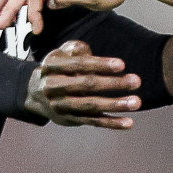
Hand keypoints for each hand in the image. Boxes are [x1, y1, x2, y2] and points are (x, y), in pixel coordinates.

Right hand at [25, 41, 141, 127]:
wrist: (36, 94)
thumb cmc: (58, 69)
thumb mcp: (61, 54)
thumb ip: (74, 49)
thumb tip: (84, 50)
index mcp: (51, 67)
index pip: (78, 65)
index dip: (100, 64)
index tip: (122, 65)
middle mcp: (53, 87)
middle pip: (86, 85)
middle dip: (113, 83)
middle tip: (136, 80)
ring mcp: (61, 106)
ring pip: (91, 106)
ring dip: (115, 104)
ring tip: (136, 102)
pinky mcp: (70, 120)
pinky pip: (93, 122)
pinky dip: (112, 123)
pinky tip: (129, 122)